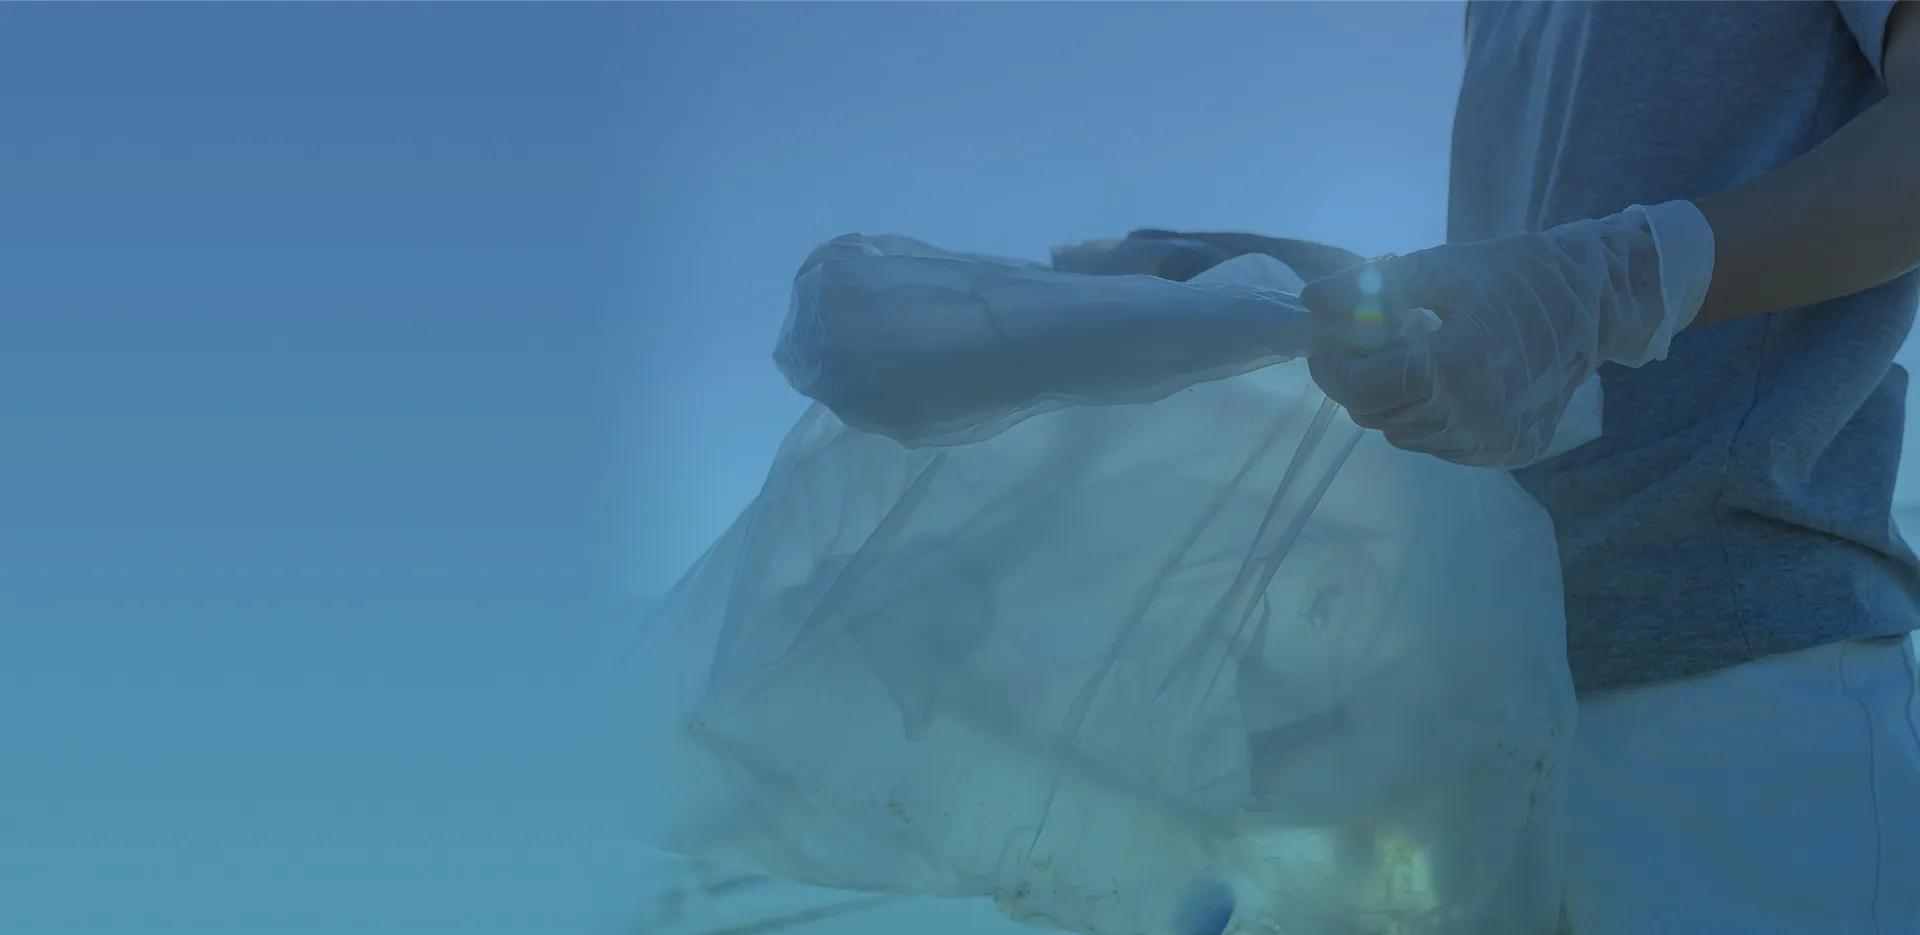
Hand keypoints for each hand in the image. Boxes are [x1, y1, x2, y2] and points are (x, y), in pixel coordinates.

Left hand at [1298, 201, 1715, 467]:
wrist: (1596, 304)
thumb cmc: (1513, 277)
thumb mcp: (1441, 269)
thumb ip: (1371, 287)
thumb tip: (1310, 300)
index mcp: (1452, 367)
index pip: (1360, 386)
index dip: (1333, 367)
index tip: (1329, 345)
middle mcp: (1471, 417)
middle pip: (1375, 415)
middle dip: (1360, 382)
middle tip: (1374, 348)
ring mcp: (1491, 441)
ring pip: (1403, 435)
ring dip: (1395, 402)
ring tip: (1419, 360)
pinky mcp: (1507, 454)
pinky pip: (1440, 446)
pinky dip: (1429, 419)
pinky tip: (1449, 385)